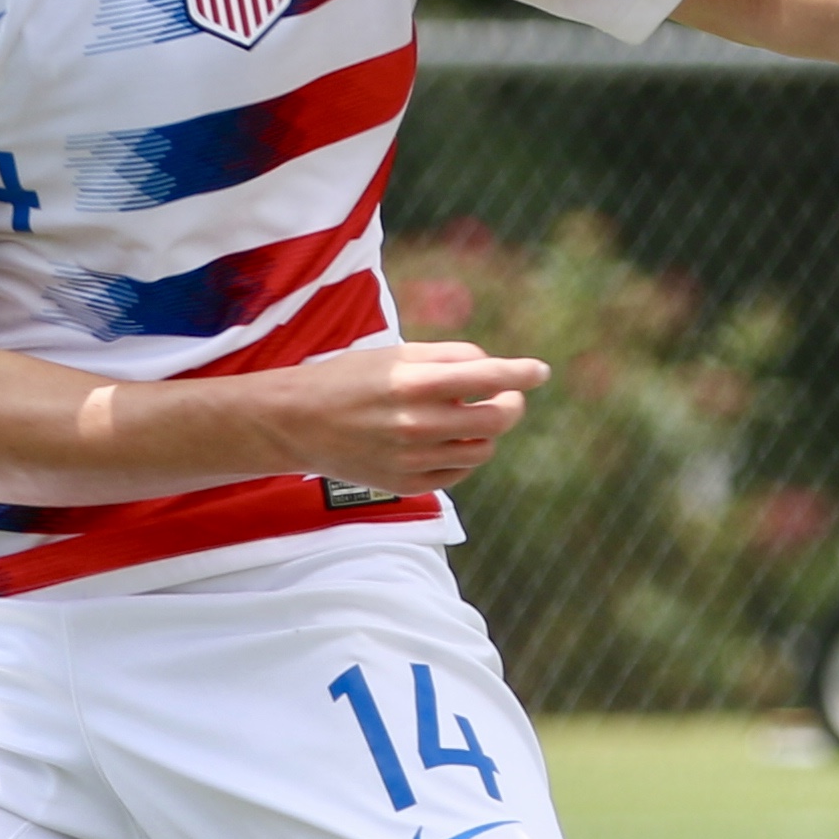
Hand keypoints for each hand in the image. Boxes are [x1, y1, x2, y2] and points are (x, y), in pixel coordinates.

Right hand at [258, 338, 547, 490]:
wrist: (297, 423)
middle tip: (506, 396)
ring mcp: (412, 459)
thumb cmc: (349, 379)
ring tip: (468, 418)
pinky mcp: (406, 484)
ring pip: (481, 450)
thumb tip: (493, 369)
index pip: (487, 377)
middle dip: (511, 404)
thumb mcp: (395, 354)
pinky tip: (445, 440)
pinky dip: (461, 455)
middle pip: (496, 419)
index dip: (521, 373)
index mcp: (413, 384)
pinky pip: (457, 473)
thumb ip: (447, 358)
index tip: (540, 372)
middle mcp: (416, 424)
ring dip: (486, 431)